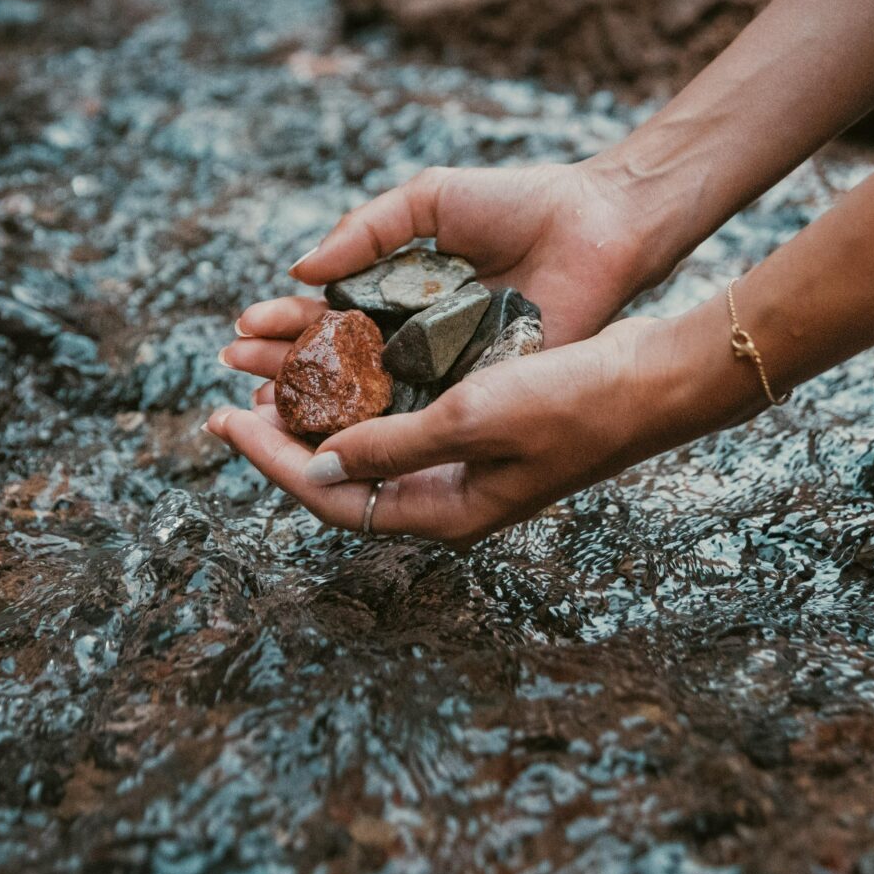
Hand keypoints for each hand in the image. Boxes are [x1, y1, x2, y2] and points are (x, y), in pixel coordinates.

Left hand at [205, 309, 756, 544]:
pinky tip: (340, 361)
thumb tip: (324, 463)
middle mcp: (450, 494)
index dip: (272, 461)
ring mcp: (467, 462)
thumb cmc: (571, 401)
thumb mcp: (472, 418)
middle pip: (343, 476)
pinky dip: (364, 392)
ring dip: (320, 413)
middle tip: (230, 400)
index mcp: (446, 511)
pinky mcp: (482, 424)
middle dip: (285, 439)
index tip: (222, 422)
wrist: (651, 378)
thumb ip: (395, 446)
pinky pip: (401, 415)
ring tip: (272, 379)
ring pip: (370, 444)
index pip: (334, 497)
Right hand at [222, 162, 665, 384]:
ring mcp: (446, 367)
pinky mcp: (480, 389)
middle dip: (282, 368)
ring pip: (368, 397)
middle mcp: (417, 336)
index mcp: (402, 291)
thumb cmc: (520, 203)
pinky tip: (332, 429)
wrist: (598, 224)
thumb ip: (365, 230)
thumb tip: (299, 270)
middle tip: (235, 375)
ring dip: (313, 404)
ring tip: (262, 404)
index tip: (241, 331)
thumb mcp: (429, 201)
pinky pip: (421, 414)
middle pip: (336, 363)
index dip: (283, 325)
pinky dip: (376, 425)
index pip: (327, 316)